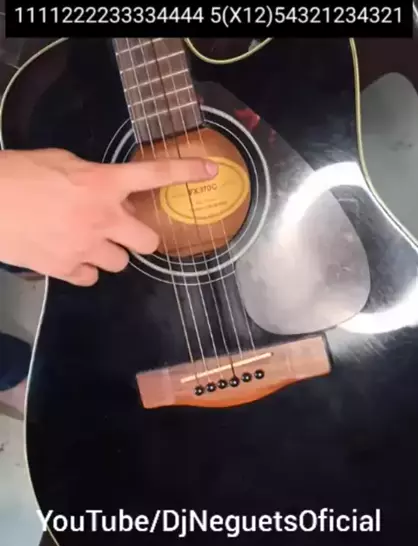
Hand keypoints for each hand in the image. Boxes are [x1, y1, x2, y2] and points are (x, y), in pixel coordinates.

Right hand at [0, 148, 216, 285]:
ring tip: (88, 240)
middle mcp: (104, 219)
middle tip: (122, 228)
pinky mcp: (66, 270)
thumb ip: (94, 178)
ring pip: (121, 263)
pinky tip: (69, 254)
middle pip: (148, 242)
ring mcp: (87, 248)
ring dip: (111, 252)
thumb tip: (108, 192)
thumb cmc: (20, 173)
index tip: (210, 172)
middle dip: (140, 236)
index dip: (186, 172)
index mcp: (104, 184)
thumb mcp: (63, 163)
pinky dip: (85, 268)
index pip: (155, 174)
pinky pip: (91, 276)